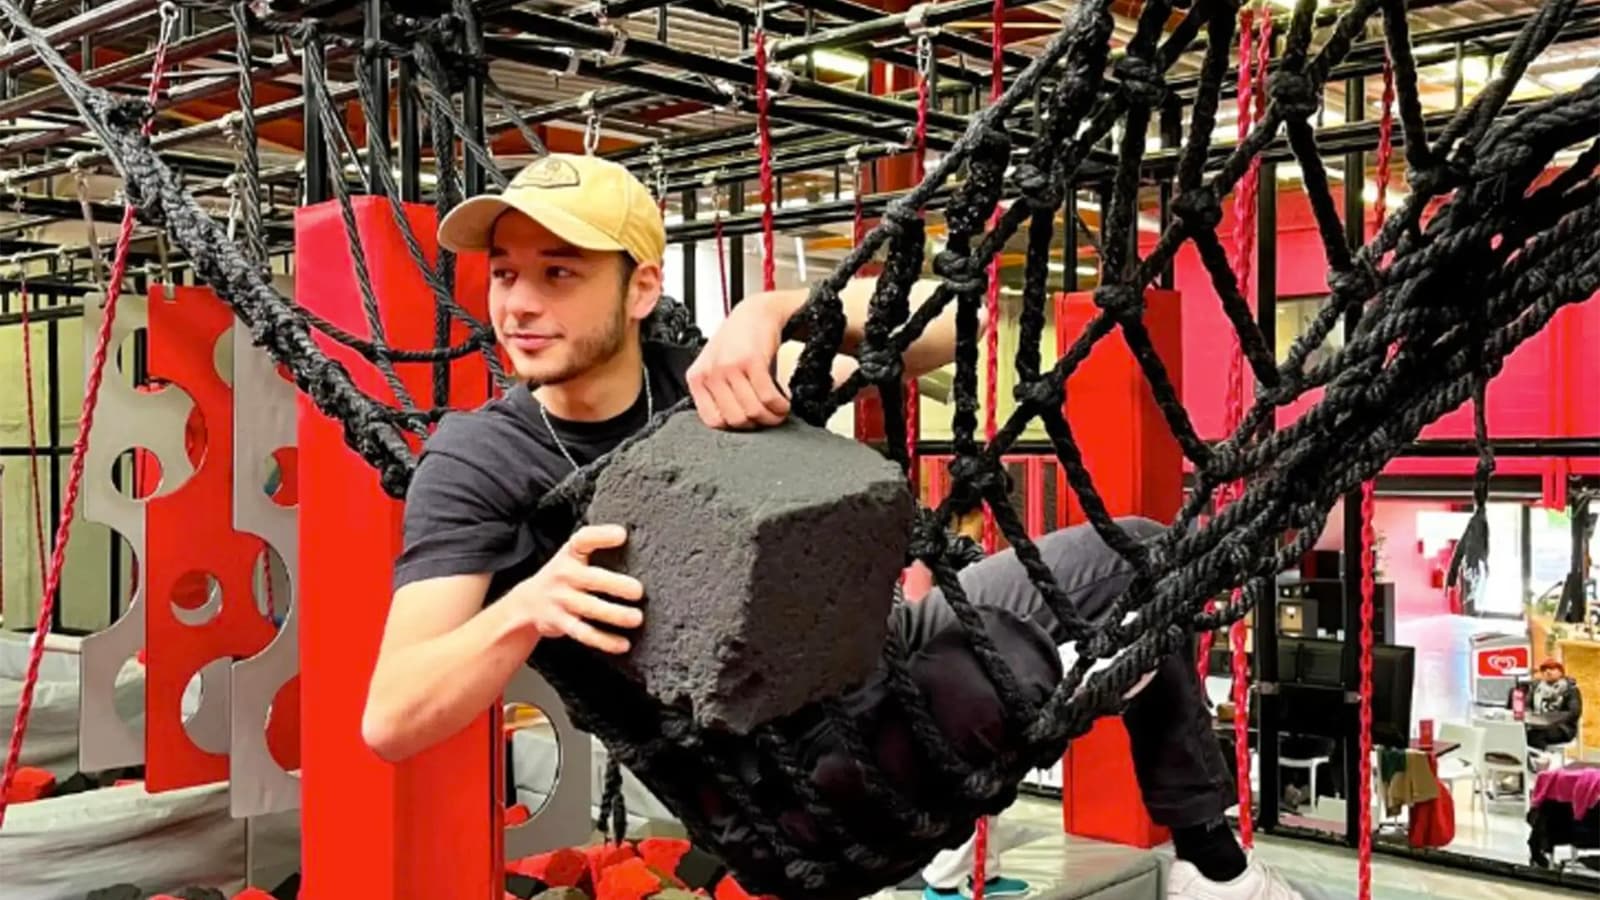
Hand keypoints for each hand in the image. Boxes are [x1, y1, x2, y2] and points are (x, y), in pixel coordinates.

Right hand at [512, 524, 643, 654]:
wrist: (526, 602)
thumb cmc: (563, 575)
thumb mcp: (573, 555)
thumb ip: (596, 546)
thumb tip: (631, 536)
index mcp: (570, 554)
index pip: (583, 540)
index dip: (601, 536)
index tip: (621, 535)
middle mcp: (565, 575)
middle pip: (592, 579)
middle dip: (616, 585)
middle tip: (638, 591)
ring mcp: (562, 600)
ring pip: (591, 608)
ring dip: (614, 615)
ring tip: (636, 618)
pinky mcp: (561, 623)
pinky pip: (584, 633)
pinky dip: (604, 641)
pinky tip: (622, 644)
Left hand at [687, 293, 791, 429]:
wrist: (756, 312)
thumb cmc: (738, 341)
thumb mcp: (715, 366)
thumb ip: (716, 393)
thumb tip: (733, 423)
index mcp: (697, 378)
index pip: (713, 421)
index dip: (736, 427)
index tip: (750, 421)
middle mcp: (710, 373)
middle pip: (736, 419)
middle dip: (758, 424)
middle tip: (770, 417)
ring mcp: (729, 367)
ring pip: (753, 410)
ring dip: (773, 416)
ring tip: (780, 411)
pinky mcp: (751, 361)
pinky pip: (767, 396)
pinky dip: (780, 405)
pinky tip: (784, 400)